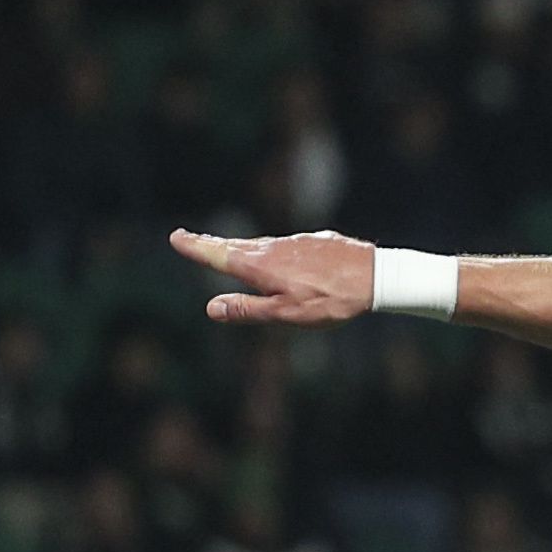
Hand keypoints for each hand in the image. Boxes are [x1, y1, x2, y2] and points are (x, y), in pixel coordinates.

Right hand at [174, 225, 376, 326]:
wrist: (375, 276)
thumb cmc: (331, 300)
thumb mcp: (286, 314)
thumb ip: (248, 310)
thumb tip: (211, 308)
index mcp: (260, 266)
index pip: (219, 255)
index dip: (195, 247)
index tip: (176, 237)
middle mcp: (273, 248)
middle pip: (234, 245)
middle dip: (210, 243)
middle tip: (189, 238)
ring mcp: (294, 241)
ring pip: (259, 243)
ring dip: (239, 245)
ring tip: (225, 248)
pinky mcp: (313, 240)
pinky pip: (283, 245)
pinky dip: (268, 248)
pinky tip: (274, 255)